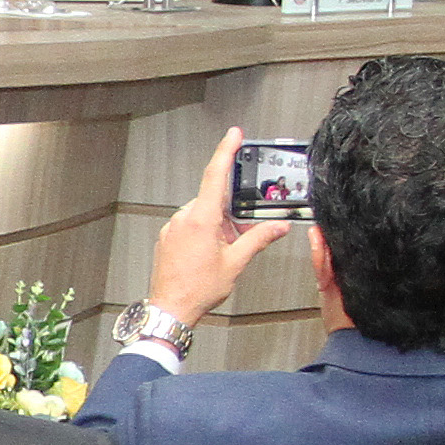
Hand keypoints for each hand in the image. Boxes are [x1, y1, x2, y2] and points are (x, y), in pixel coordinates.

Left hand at [140, 128, 289, 330]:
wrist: (171, 309)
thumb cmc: (197, 289)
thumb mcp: (235, 262)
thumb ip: (258, 239)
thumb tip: (278, 226)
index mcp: (201, 219)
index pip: (216, 175)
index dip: (226, 151)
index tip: (234, 135)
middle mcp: (183, 218)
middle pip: (213, 201)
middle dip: (230, 214)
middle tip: (238, 237)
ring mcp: (172, 228)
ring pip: (201, 215)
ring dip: (217, 227)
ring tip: (221, 254)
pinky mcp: (167, 238)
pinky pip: (189, 226)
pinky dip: (203, 234)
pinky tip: (207, 256)